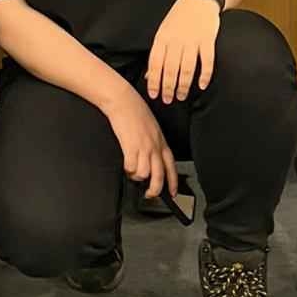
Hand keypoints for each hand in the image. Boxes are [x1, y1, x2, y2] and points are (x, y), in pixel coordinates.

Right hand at [105, 84, 178, 199]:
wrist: (124, 101)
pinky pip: (131, 167)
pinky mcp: (130, 146)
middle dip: (154, 190)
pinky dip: (127, 170)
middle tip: (149, 195)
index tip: (172, 193)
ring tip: (132, 172)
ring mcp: (143, 147)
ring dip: (137, 177)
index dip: (173, 183)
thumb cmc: (135, 111)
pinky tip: (125, 165)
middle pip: (159, 176)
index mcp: (161, 142)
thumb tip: (152, 158)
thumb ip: (154, 143)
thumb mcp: (152, 128)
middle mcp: (154, 146)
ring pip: (144, 174)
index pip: (171, 167)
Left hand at [146, 0, 220, 103]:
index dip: (154, 81)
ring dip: (183, 85)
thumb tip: (148, 76)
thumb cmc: (179, 18)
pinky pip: (207, 60)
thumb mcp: (163, 32)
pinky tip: (202, 85)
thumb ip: (158, 53)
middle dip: (168, 87)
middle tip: (168, 100)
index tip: (154, 94)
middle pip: (170, 68)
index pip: (155, 63)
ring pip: (187, 68)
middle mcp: (176, 39)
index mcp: (162, 37)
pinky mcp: (208, 39)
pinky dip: (205, 75)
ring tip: (182, 96)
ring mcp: (193, 39)